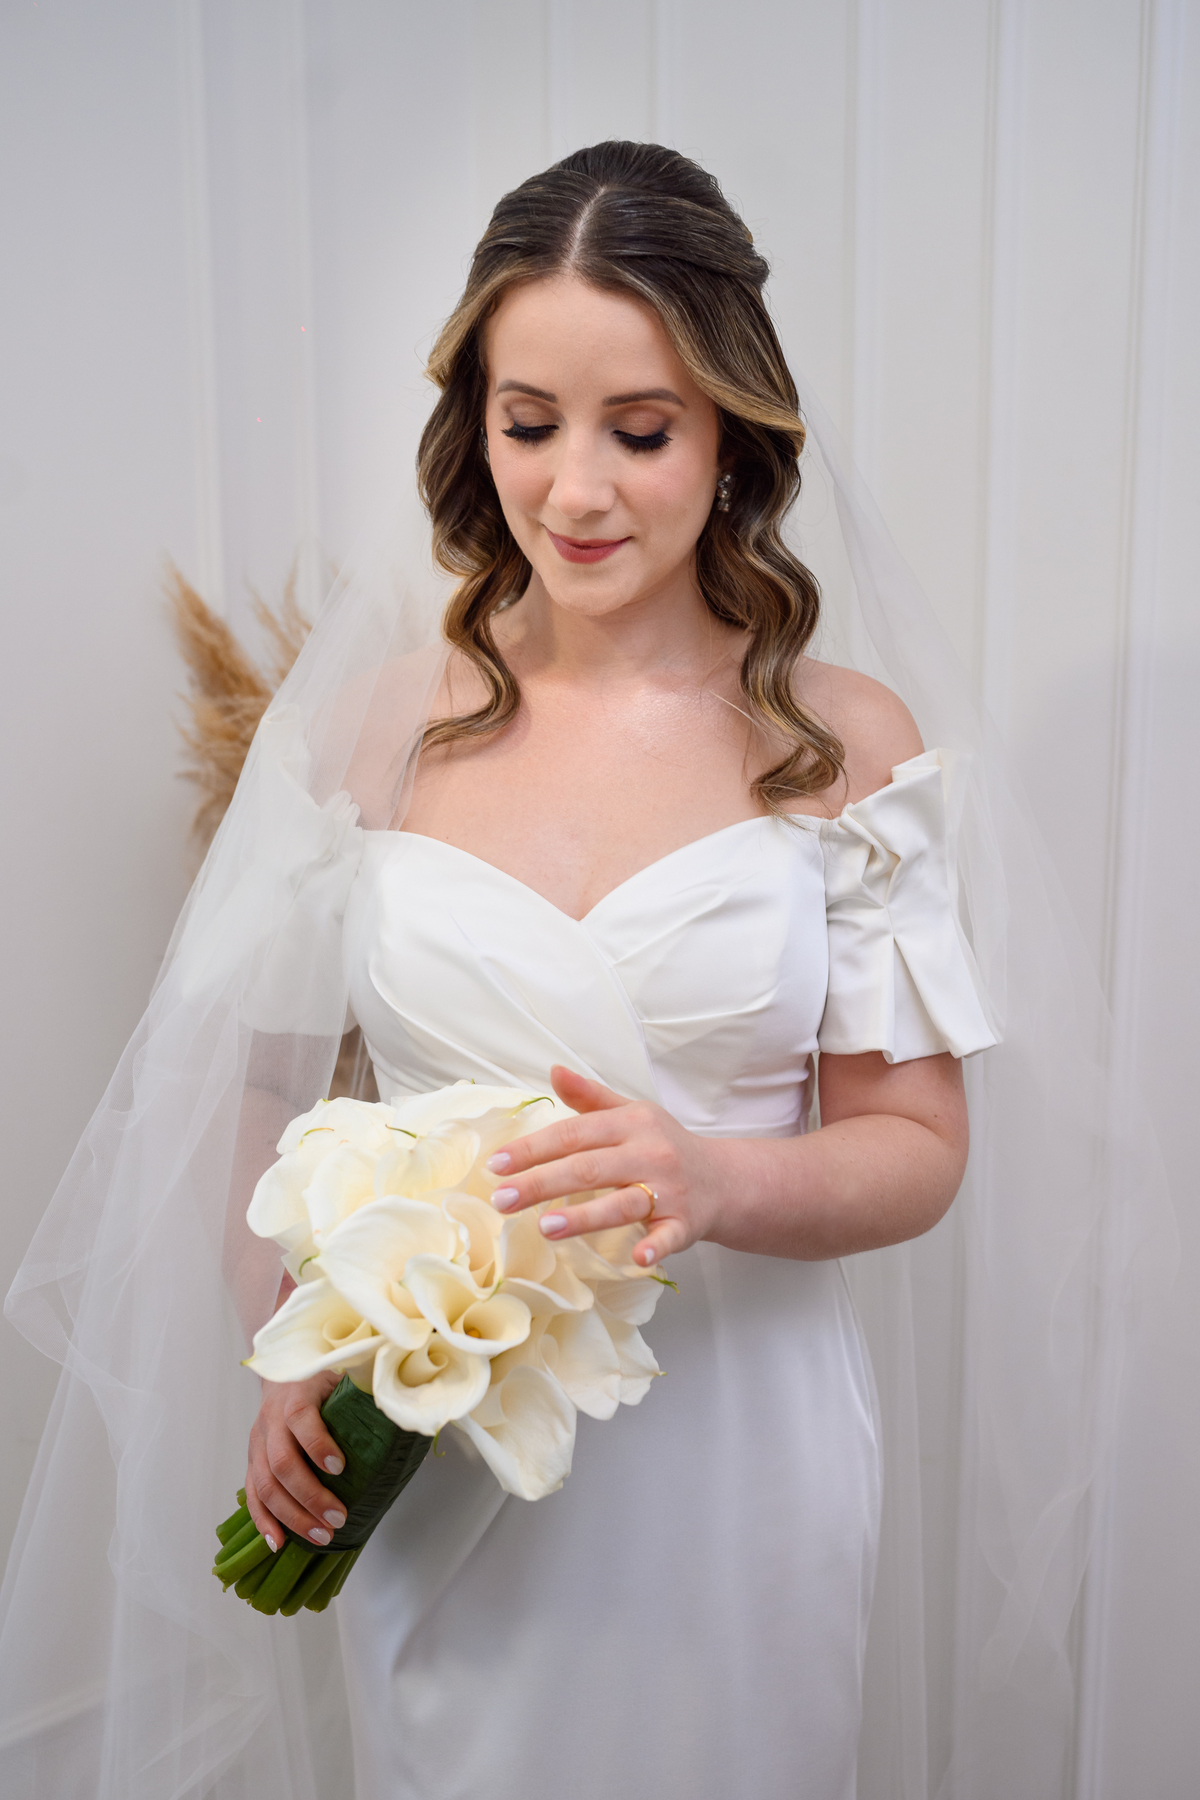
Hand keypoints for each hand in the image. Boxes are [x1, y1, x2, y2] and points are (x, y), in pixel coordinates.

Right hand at [245, 1370, 347, 1550]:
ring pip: (265, 1485)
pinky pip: (252, 1495)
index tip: (340, 1468)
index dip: (318, 1444)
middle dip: (309, 1495)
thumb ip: (361, 1395)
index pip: (300, 1419)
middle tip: (338, 1518)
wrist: (281, 1376)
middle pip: (281, 1463)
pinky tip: (278, 1543)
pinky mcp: (252, 1462)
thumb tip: (399, 1418)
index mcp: (296, 1396)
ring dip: (292, 1516)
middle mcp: (271, 1422)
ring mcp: (257, 1444)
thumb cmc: (320, 1380)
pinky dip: (263, 1521)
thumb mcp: (341, 1376)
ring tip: (321, 1536)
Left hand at [485, 1065, 726, 1266]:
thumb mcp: (632, 1114)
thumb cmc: (665, 1146)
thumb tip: (554, 1071)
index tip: (496, 1164)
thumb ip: (590, 1098)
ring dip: (584, 1216)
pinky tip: (637, 1257)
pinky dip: (655, 1246)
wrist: (724, 1179)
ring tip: (544, 1226)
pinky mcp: (685, 1223)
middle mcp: (649, 1153)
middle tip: (502, 1199)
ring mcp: (668, 1190)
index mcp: (631, 1123)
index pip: (573, 1134)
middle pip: (588, 1168)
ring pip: (622, 1203)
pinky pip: (668, 1235)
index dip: (533, 1149)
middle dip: (541, 1183)